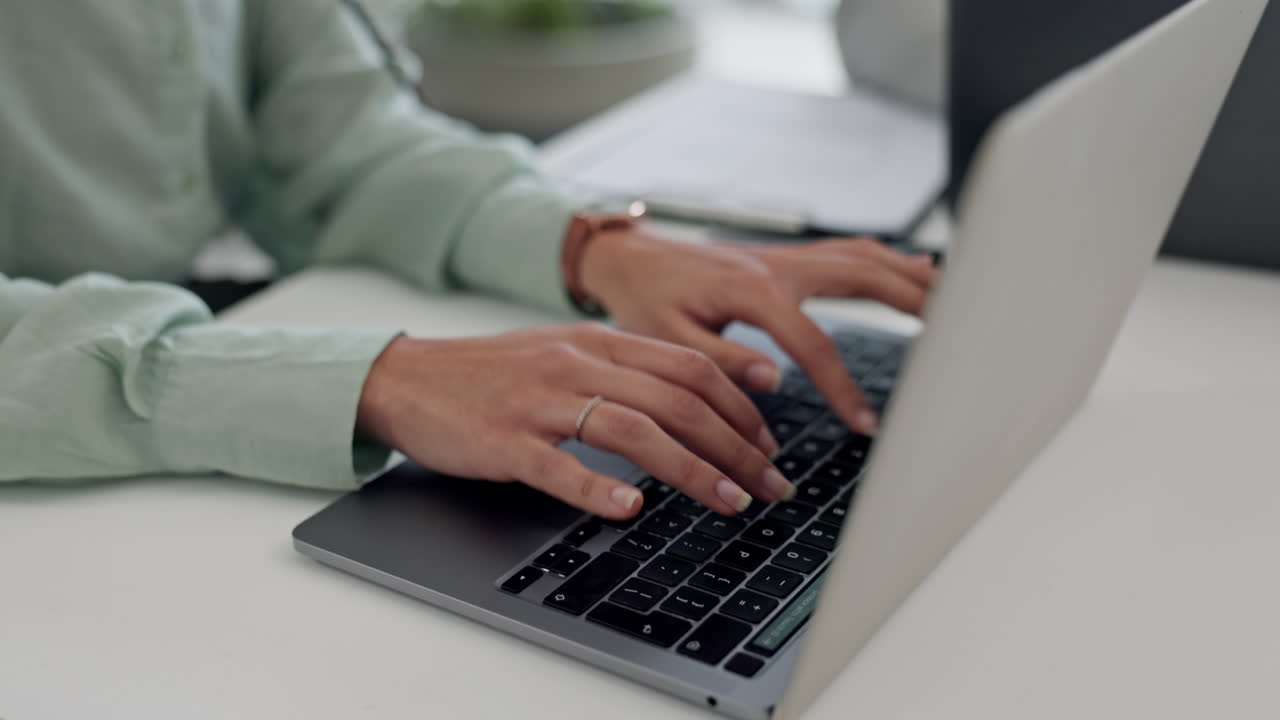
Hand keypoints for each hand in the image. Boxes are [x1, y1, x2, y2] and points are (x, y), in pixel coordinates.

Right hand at [355, 325, 796, 519]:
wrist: (408, 378)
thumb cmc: (492, 376)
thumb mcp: (566, 356)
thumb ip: (624, 371)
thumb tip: (691, 401)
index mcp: (598, 343)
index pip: (690, 367)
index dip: (741, 408)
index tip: (769, 446)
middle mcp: (577, 364)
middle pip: (677, 400)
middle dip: (736, 446)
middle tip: (770, 486)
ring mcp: (540, 401)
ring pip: (633, 431)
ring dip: (691, 470)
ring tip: (728, 503)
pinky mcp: (504, 440)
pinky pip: (558, 466)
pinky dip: (597, 490)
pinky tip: (630, 512)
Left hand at [579, 230, 937, 433]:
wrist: (630, 258)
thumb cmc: (644, 300)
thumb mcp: (666, 340)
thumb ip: (719, 362)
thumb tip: (774, 382)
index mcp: (751, 288)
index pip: (814, 342)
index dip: (843, 387)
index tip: (867, 425)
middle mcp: (778, 264)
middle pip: (864, 278)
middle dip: (914, 304)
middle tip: (959, 332)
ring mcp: (787, 257)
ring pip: (865, 259)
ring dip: (912, 276)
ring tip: (960, 298)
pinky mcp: (788, 259)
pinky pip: (850, 254)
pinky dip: (889, 262)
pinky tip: (921, 270)